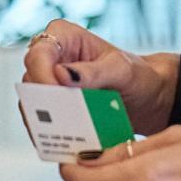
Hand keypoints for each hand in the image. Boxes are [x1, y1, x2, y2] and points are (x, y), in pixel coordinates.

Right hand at [23, 19, 177, 135]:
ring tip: (72, 136)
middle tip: (66, 122)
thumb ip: (94, 71)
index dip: (42, 76)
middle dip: (47, 105)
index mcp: (63, 36)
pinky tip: (71, 143)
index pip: (38, 54)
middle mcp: (51, 58)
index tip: (59, 97)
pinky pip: (42, 124)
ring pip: (33, 107)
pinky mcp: (53, 109)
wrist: (149, 98)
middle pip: (31, 83)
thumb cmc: (138, 76)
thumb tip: (60, 74)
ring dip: (50, 124)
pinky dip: (54, 136)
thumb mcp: (122, 70)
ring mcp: (49, 85)